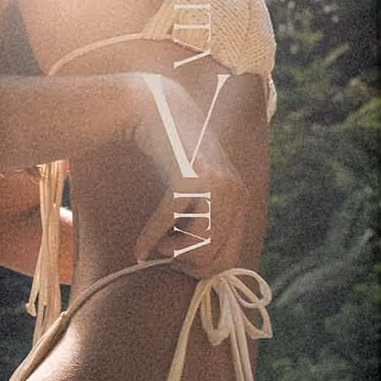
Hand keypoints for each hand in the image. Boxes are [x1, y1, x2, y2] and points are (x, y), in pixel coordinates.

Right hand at [130, 78, 254, 280]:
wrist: (160, 110)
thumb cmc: (173, 157)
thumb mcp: (201, 190)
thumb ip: (209, 220)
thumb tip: (202, 269)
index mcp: (241, 200)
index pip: (230, 259)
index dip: (202, 270)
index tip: (180, 264)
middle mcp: (235, 194)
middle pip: (212, 259)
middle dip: (184, 264)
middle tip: (164, 252)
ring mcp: (215, 187)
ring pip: (196, 247)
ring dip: (169, 251)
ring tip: (156, 242)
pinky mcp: (189, 179)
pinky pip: (168, 223)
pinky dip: (151, 239)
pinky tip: (139, 249)